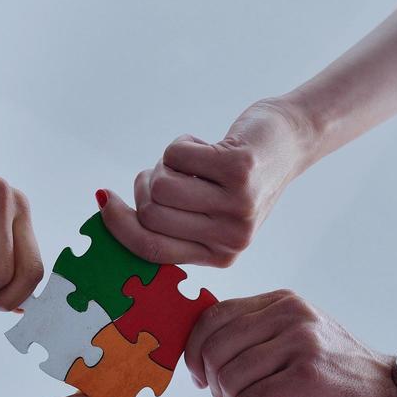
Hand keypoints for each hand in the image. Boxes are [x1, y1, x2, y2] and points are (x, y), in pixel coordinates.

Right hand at [99, 99, 317, 266]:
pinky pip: (176, 156)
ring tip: (191, 159)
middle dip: (146, 185)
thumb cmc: (241, 175)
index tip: (104, 200)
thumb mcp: (213, 211)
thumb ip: (174, 223)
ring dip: (165, 163)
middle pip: (150, 214)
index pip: (151, 250)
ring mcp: (237, 206)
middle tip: (167, 171)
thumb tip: (111, 216)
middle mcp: (231, 238)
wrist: (292, 140)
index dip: (119, 225)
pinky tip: (206, 145)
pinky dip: (181, 144)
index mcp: (220, 256)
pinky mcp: (239, 170)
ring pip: (159, 185)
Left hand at [185, 290, 396, 396]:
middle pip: (212, 351)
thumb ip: (254, 337)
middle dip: (215, 387)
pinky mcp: (305, 377)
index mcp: (281, 302)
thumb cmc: (336, 376)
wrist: (394, 396)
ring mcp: (299, 344)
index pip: (211, 318)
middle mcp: (289, 315)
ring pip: (228, 380)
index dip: (194, 354)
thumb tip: (196, 355)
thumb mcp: (295, 340)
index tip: (204, 380)